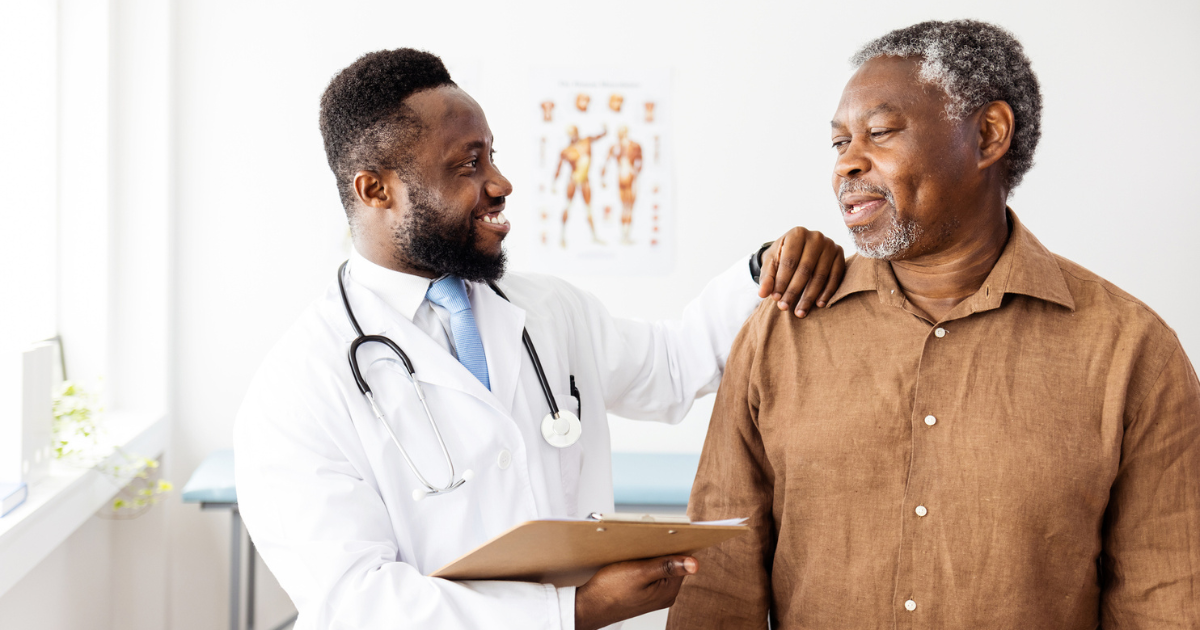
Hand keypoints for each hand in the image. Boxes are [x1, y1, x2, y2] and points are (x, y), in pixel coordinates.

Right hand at [574, 555, 697, 629]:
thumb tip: (694, 564)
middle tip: (644, 545)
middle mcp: (665, 595)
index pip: (682, 561)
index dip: (674, 545)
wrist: (589, 607)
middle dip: (660, 551)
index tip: (664, 535)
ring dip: (650, 557)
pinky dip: (643, 564)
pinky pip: (650, 573)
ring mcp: (655, 595)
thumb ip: (667, 566)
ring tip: (635, 555)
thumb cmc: (609, 592)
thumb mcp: (639, 573)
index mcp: (668, 591)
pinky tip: (631, 563)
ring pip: (660, 567)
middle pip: (672, 563)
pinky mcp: (644, 593)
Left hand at [758, 227, 846, 317]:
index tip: (775, 298)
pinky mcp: (840, 254)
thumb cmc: (783, 256)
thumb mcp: (771, 263)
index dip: (782, 282)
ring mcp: (830, 245)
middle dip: (794, 291)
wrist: (798, 248)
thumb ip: (767, 277)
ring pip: (820, 275)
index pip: (789, 262)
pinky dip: (827, 292)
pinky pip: (835, 276)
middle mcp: (816, 236)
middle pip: (805, 269)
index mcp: (797, 234)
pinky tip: (819, 304)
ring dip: (810, 296)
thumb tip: (763, 294)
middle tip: (785, 307)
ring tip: (800, 312)